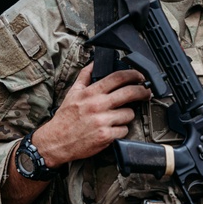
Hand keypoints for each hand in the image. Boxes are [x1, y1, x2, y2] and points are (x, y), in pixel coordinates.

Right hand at [32, 63, 150, 167]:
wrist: (56, 141)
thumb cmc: (65, 118)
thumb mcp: (73, 92)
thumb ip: (85, 76)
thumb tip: (95, 62)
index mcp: (91, 93)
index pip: (117, 78)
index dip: (133, 74)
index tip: (140, 76)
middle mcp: (98, 105)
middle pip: (130, 93)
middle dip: (142, 91)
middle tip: (146, 92)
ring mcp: (103, 121)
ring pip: (129, 114)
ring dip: (127, 115)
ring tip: (118, 116)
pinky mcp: (106, 136)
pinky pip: (124, 130)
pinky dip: (121, 130)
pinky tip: (112, 128)